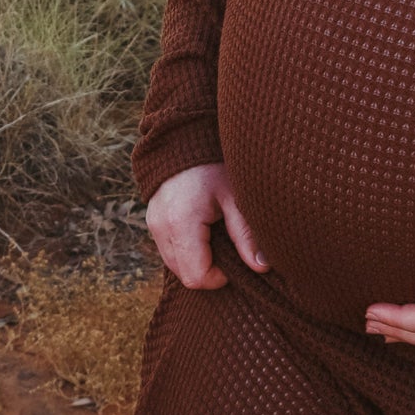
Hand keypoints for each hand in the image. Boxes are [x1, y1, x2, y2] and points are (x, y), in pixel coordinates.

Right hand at [145, 162, 269, 290]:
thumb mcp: (235, 197)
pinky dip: (186, 248)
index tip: (235, 258)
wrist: (185, 137)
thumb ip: (246, 234)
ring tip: (215, 236)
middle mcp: (161, 228)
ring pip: (174, 264)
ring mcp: (153, 224)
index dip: (219, 277)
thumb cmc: (214, 165)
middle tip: (228, 247)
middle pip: (184, 275)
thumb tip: (262, 266)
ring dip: (196, 260)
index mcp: (182, 224)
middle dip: (208, 269)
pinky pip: (169, 249)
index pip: (197, 276)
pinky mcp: (152, 220)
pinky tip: (203, 230)